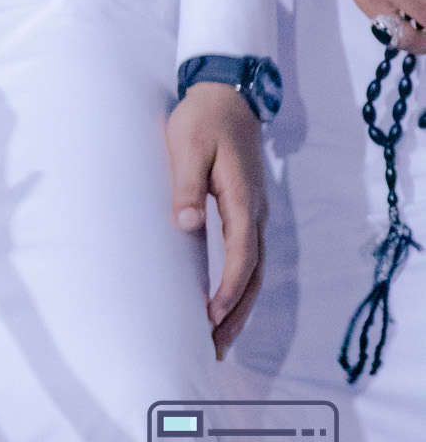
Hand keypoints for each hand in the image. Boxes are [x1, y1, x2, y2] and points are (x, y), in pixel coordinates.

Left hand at [167, 82, 266, 359]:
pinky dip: (240, 284)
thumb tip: (187, 223)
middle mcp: (255, 212)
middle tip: (216, 346)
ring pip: (254, 269)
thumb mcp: (187, 145)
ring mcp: (254, 212)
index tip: (213, 316)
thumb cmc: (202, 119)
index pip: (241, 254)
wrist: (227, 95)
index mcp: (242, 199)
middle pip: (253, 272)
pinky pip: (248, 256)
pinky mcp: (246, 210)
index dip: (229, 288)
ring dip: (240, 304)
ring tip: (219, 338)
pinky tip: (225, 302)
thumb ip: (186, 184)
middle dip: (237, 312)